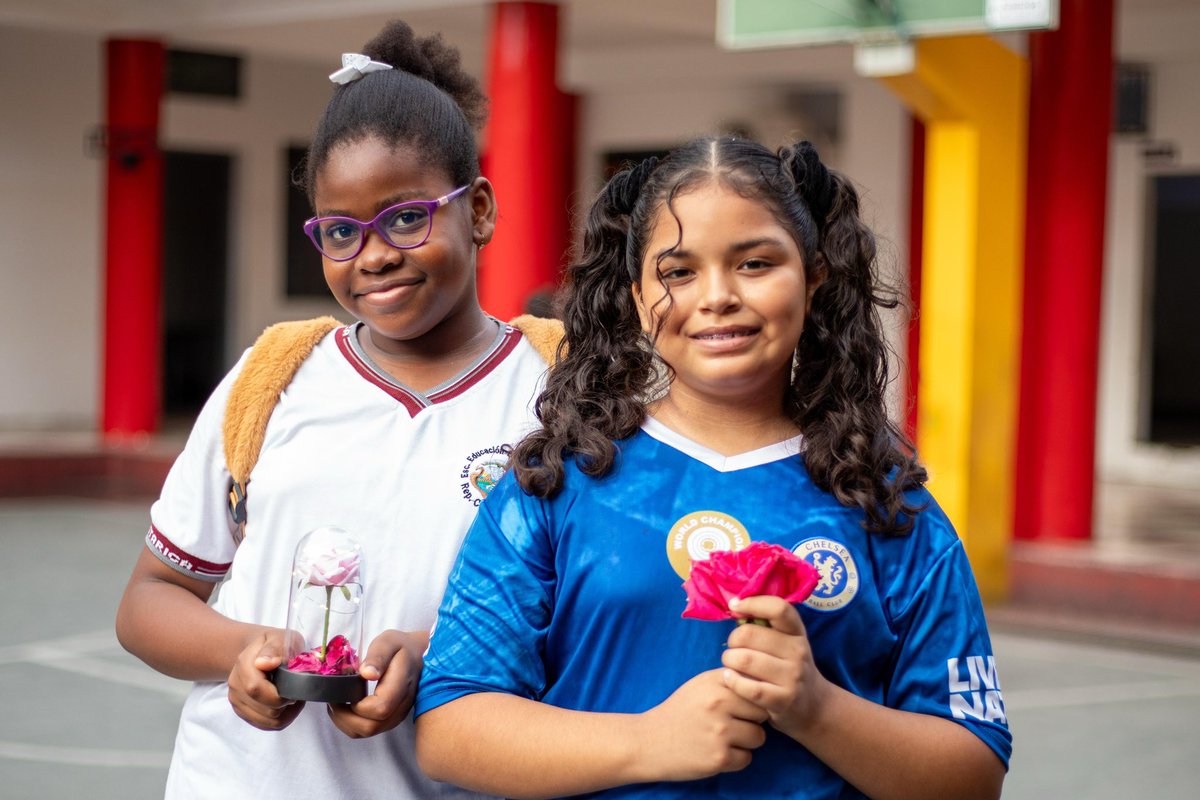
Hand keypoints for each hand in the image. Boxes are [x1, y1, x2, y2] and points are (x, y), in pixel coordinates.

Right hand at [228, 629, 304, 730]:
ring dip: (286, 713)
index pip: (257, 689)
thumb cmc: (274, 644)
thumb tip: (265, 663)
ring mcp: (237, 700)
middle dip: (287, 704)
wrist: (258, 650)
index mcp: (244, 664)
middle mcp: (235, 685)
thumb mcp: (279, 638)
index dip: (281, 694)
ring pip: (267, 722)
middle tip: (297, 691)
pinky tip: (286, 705)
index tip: (295, 687)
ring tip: (293, 697)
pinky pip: (264, 725)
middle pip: (266, 709)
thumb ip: (274, 649)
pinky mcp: (242, 711)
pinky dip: (280, 719)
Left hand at [328, 629, 425, 738]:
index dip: (357, 706)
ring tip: (337, 704)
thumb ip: (378, 656)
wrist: (417, 655)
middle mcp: (402, 705)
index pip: (379, 708)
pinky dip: (352, 724)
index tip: (343, 692)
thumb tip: (366, 674)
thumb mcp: (388, 642)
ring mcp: (398, 714)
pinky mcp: (391, 718)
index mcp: (401, 684)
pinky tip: (346, 709)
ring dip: (346, 722)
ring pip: (368, 732)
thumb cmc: (400, 647)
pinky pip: (369, 730)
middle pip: (371, 726)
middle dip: (345, 717)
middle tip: (334, 700)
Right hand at [637, 668, 768, 782]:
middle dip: (751, 720)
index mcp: (716, 683)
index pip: (757, 688)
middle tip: (731, 724)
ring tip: (723, 739)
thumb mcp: (700, 684)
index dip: (752, 699)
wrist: (649, 742)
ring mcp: (719, 732)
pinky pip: (747, 759)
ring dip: (746, 742)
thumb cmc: (679, 711)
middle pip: (762, 713)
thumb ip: (730, 679)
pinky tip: (716, 752)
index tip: (740, 706)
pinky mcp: (719, 758)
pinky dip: (735, 759)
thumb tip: (763, 680)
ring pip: (759, 737)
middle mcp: (719, 704)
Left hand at [720, 595, 830, 739]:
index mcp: (797, 633)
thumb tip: (735, 604)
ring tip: (730, 664)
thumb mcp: (787, 643)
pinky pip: (747, 686)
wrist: (814, 707)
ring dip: (729, 660)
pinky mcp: (783, 700)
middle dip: (732, 640)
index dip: (752, 602)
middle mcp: (798, 652)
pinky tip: (729, 678)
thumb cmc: (789, 668)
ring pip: (745, 659)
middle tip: (732, 648)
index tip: (735, 606)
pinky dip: (732, 680)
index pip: (778, 608)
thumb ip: (766, 626)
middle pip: (749, 634)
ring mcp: (792, 677)